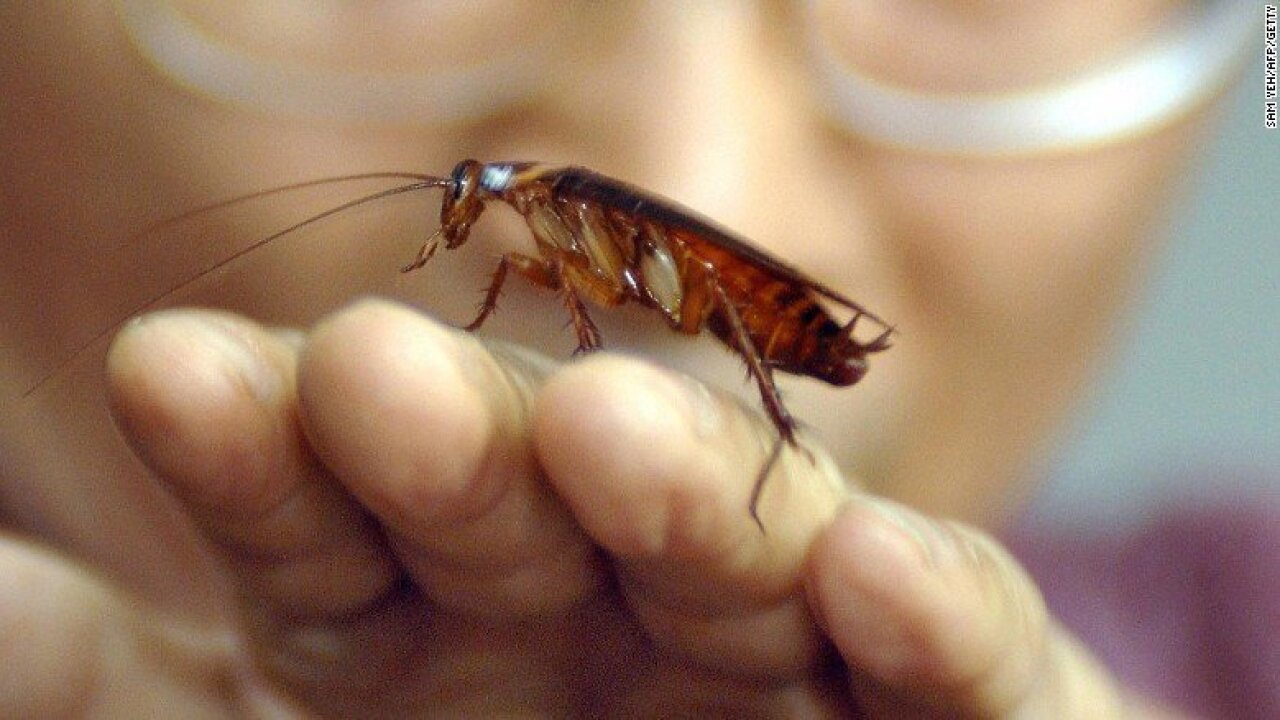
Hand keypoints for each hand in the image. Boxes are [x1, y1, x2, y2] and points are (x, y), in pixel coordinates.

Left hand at [0, 299, 1158, 716]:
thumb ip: (120, 688)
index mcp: (438, 608)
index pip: (335, 515)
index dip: (262, 454)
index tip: (174, 375)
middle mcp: (603, 599)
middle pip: (534, 500)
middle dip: (462, 435)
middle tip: (371, 368)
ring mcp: (777, 646)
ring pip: (741, 545)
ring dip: (690, 482)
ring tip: (610, 434)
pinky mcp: (951, 698)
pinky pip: (960, 649)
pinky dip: (935, 606)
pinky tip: (873, 568)